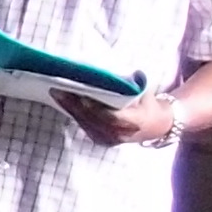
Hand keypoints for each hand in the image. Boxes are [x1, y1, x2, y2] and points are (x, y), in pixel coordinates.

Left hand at [59, 89, 179, 147]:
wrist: (155, 126)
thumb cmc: (149, 105)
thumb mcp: (146, 93)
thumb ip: (134, 85)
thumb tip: (122, 71)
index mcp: (134, 122)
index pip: (112, 117)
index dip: (96, 107)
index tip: (82, 95)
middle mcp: (120, 134)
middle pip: (92, 120)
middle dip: (74, 105)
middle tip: (58, 89)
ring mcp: (109, 140)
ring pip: (85, 124)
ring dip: (69, 108)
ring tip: (56, 93)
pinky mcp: (100, 140)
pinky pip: (84, 126)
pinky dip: (74, 114)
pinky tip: (63, 102)